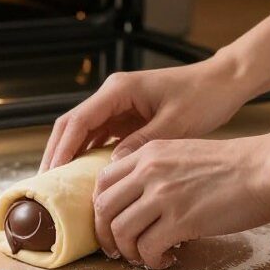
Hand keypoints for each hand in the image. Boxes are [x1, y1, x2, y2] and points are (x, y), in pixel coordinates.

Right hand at [40, 55, 251, 171]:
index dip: (63, 149)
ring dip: (70, 155)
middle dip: (57, 153)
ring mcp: (118, 105)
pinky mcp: (127, 116)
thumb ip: (143, 143)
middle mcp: (112, 95)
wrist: (224, 82)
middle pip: (72, 125)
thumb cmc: (204, 97)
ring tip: (60, 186)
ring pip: (83, 132)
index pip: (79, 120)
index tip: (52, 175)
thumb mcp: (175, 123)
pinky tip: (87, 177)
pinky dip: (90, 155)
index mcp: (119, 90)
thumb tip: (114, 166)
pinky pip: (100, 137)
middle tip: (46, 185)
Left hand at [92, 136, 269, 268]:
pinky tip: (166, 259)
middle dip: (105, 235)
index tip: (109, 223)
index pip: (102, 181)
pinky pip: (148, 247)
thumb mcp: (182, 153)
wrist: (266, 168)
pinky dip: (151, 259)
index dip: (100, 208)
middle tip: (117, 249)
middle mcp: (149, 171)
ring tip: (144, 257)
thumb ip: (155, 169)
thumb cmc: (233, 164)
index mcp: (148, 153)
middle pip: (103, 208)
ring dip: (128, 251)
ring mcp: (163, 195)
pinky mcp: (182, 219)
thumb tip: (137, 199)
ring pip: (120, 230)